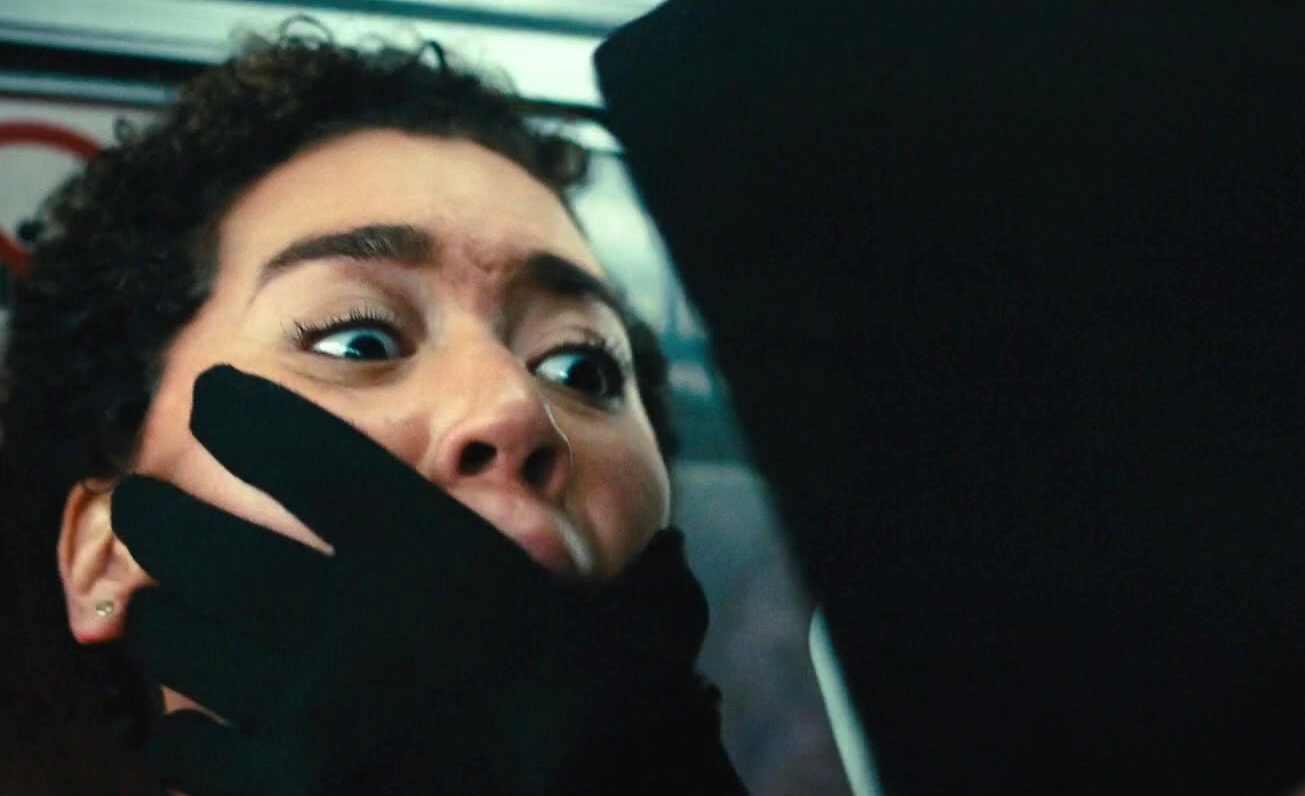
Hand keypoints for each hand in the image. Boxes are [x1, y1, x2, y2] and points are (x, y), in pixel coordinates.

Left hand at [112, 365, 745, 795]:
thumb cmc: (620, 723)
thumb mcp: (638, 631)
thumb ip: (634, 578)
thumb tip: (663, 553)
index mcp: (429, 555)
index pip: (299, 448)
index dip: (245, 411)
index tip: (216, 397)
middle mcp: (347, 616)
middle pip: (196, 536)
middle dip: (160, 512)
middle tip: (148, 501)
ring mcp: (304, 709)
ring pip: (172, 635)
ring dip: (166, 617)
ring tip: (170, 611)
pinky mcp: (284, 789)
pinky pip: (186, 743)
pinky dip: (189, 727)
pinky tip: (205, 724)